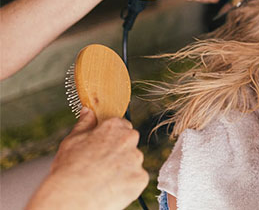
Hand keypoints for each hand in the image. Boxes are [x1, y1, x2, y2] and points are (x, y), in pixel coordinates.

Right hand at [26, 108, 147, 209]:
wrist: (71, 198)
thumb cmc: (68, 170)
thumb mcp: (71, 141)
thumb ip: (85, 123)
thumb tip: (88, 111)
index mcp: (114, 127)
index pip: (121, 126)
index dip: (111, 137)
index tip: (103, 146)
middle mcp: (129, 140)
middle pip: (129, 143)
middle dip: (119, 152)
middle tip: (101, 165)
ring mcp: (136, 160)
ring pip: (133, 162)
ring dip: (123, 169)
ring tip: (103, 179)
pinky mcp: (140, 179)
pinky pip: (136, 179)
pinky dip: (127, 184)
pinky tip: (111, 188)